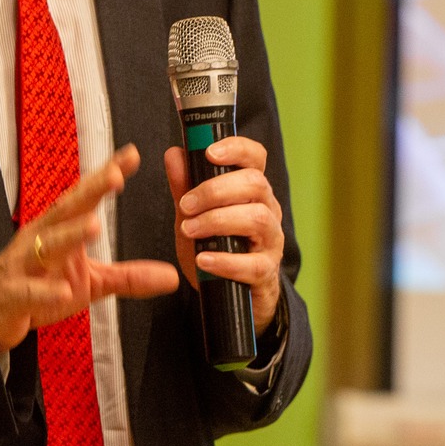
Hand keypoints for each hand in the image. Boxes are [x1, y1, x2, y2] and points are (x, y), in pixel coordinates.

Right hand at [0, 145, 179, 353]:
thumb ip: (130, 277)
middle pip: (67, 209)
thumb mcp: (91, 282)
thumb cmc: (42, 286)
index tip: (132, 155)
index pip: (86, 196)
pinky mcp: (12, 293)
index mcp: (60, 228)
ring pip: (47, 244)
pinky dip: (45, 290)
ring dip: (70, 234)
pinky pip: (29, 290)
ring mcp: (24, 264)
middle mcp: (41, 237)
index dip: (106, 175)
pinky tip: (62, 290)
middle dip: (89, 191)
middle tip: (114, 177)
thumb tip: (173, 276)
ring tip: (94, 226)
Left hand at [164, 137, 284, 330]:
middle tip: (186, 204)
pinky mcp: (266, 272)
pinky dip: (225, 261)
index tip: (209, 153)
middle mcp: (268, 210)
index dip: (237, 148)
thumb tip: (173, 154)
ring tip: (190, 230)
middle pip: (255, 183)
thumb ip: (184, 186)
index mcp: (252, 190)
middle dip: (216, 190)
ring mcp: (271, 242)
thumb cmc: (216, 248)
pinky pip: (253, 264)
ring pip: (257, 218)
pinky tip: (203, 260)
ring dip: (218, 221)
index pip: (256, 158)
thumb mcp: (193, 215)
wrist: (229, 297)